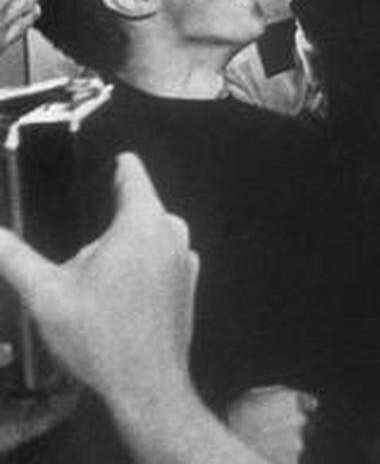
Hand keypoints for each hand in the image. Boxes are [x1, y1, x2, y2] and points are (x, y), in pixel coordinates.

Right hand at [0, 153, 196, 404]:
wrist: (147, 386)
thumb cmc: (98, 335)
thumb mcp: (46, 295)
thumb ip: (15, 257)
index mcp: (142, 220)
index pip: (132, 172)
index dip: (114, 167)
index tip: (101, 168)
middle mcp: (172, 229)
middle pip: (136, 207)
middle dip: (108, 222)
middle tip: (80, 257)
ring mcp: (186, 257)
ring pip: (148, 235)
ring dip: (124, 247)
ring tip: (94, 280)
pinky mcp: (189, 282)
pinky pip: (160, 259)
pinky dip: (140, 267)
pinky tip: (118, 296)